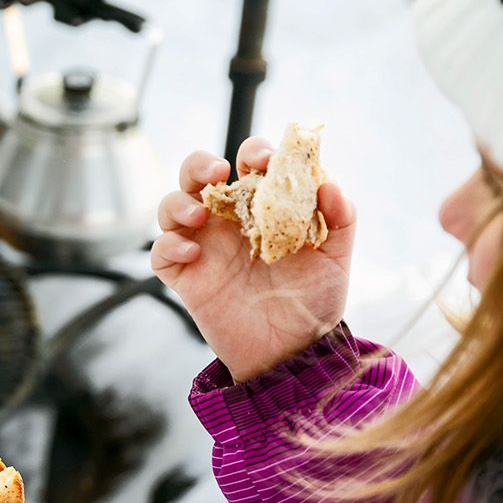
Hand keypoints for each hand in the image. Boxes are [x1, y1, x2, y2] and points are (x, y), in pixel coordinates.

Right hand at [149, 137, 358, 381]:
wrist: (293, 350)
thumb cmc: (314, 300)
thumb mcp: (336, 256)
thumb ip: (340, 216)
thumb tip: (328, 182)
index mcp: (261, 206)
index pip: (249, 163)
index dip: (254, 152)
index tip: (266, 161)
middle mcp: (227, 221)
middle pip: (197, 175)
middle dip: (199, 163)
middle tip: (217, 172)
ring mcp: (204, 247)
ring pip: (171, 206)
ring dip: (178, 202)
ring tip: (200, 216)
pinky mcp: (186, 277)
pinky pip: (161, 252)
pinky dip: (169, 245)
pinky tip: (193, 255)